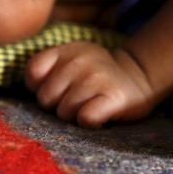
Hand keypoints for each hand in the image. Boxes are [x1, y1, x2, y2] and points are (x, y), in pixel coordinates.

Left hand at [25, 42, 154, 127]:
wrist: (138, 76)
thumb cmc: (95, 75)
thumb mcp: (70, 60)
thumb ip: (45, 68)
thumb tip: (33, 89)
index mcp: (66, 51)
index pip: (33, 72)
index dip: (40, 87)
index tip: (57, 90)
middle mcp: (80, 61)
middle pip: (46, 98)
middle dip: (57, 105)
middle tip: (76, 101)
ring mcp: (97, 78)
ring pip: (64, 111)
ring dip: (74, 116)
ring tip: (88, 106)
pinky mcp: (114, 97)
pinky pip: (86, 118)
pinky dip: (89, 122)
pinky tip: (98, 116)